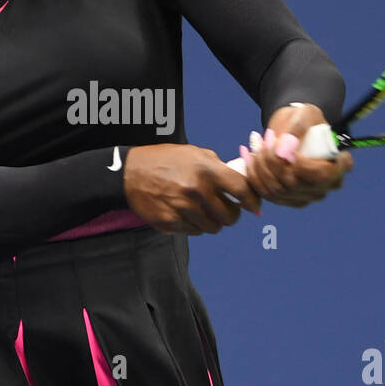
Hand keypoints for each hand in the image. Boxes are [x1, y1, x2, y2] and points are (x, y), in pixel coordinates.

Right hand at [122, 144, 262, 234]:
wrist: (130, 173)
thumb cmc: (165, 160)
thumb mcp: (194, 153)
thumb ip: (218, 167)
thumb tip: (241, 181)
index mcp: (206, 170)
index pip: (241, 189)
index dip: (252, 201)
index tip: (254, 207)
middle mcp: (196, 190)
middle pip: (229, 216)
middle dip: (231, 215)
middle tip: (227, 211)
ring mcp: (183, 208)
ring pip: (213, 228)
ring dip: (213, 222)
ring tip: (205, 212)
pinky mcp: (170, 222)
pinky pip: (194, 231)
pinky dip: (195, 226)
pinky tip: (188, 214)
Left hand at [241, 103, 353, 208]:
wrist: (291, 127)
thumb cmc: (304, 118)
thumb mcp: (305, 114)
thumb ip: (298, 128)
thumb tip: (283, 153)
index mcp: (339, 166)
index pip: (323, 176)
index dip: (303, 166)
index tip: (292, 149)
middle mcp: (325, 186)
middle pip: (294, 184)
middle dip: (273, 161)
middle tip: (265, 138)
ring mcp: (305, 196)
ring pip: (277, 190)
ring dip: (260, 166)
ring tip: (256, 142)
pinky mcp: (286, 199)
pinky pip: (266, 193)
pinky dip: (252, 174)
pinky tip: (247, 154)